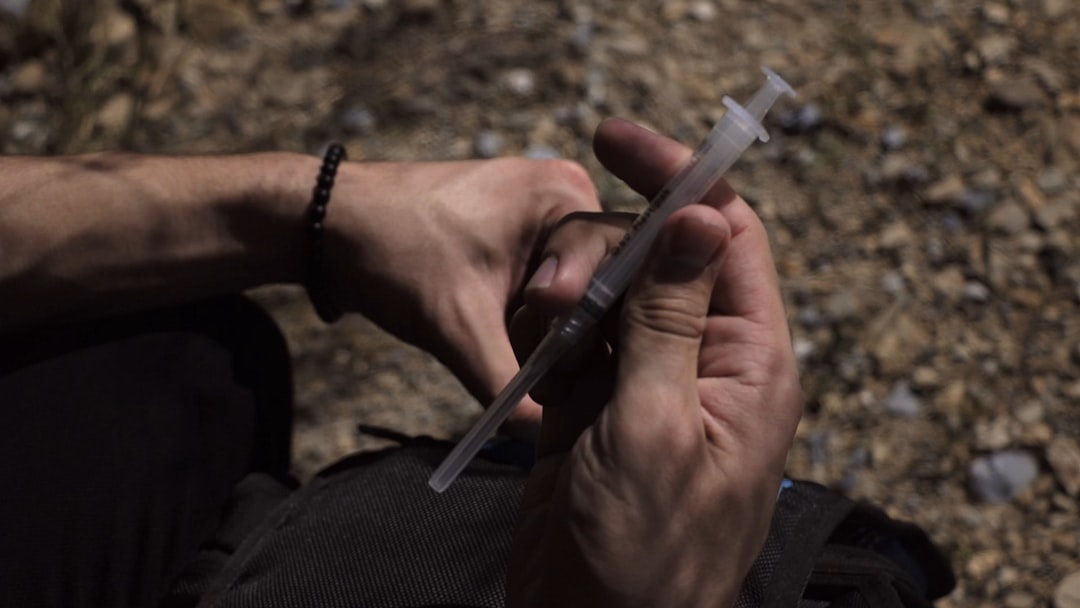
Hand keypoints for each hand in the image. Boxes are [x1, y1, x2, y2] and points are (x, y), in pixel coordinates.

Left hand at [325, 158, 600, 432]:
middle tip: (557, 373)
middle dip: (583, 330)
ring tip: (543, 369)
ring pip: (584, 289)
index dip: (597, 320)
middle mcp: (567, 196)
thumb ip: (504, 383)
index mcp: (563, 194)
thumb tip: (539, 436)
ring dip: (564, 332)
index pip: (622, 267)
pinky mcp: (524, 240)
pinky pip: (558, 287)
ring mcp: (545, 216)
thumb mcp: (455, 325)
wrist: (328, 226)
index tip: (564, 359)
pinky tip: (531, 354)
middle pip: (609, 280)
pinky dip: (545, 323)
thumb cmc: (392, 254)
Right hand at [507, 119, 801, 606]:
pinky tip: (534, 353)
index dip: (682, 180)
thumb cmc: (641, 556)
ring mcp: (650, 382)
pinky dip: (550, 335)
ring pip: (612, 296)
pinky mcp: (601, 404)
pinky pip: (577, 339)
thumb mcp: (654, 430)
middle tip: (554, 290)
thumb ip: (672, 320)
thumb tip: (701, 218)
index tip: (616, 141)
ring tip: (542, 334)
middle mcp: (706, 363)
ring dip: (570, 298)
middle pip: (660, 259)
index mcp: (749, 364)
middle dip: (604, 255)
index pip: (728, 237)